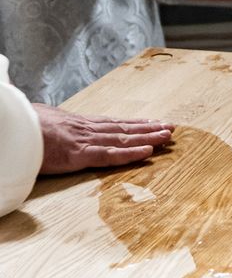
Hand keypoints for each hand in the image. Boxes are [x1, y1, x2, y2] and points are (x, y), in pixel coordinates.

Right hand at [33, 104, 173, 173]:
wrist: (11, 127)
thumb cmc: (24, 125)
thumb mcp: (44, 122)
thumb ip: (56, 127)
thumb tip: (57, 127)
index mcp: (78, 123)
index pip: (113, 123)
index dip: (134, 124)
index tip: (151, 122)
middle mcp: (86, 129)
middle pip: (123, 129)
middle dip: (148, 128)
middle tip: (169, 128)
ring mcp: (84, 140)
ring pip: (123, 139)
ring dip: (148, 138)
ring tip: (167, 137)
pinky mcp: (78, 154)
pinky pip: (109, 155)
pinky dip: (130, 154)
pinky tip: (148, 152)